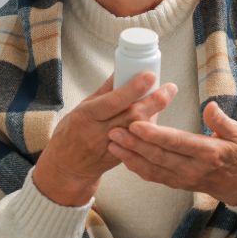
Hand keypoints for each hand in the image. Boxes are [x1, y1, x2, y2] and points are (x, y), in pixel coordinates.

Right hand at [35, 73, 175, 205]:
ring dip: (155, 113)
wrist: (67, 168)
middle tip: (170, 88)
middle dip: (154, 101)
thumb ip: (104, 92)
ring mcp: (111, 148)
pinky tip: (156, 116)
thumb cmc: (72, 133)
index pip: (113, 101)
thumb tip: (121, 69)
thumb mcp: (81, 108)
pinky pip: (139, 143)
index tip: (149, 76)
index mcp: (87, 116)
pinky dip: (150, 129)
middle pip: (131, 116)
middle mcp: (99, 132)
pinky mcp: (121, 159)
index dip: (132, 89)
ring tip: (166, 95)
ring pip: (139, 131)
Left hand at [106, 100, 236, 205]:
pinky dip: (136, 167)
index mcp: (208, 153)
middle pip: (159, 156)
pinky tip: (123, 156)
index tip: (137, 124)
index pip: (177, 143)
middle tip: (115, 130)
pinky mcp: (176, 184)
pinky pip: (153, 177)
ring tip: (112, 142)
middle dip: (135, 144)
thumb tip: (210, 106)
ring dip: (130, 156)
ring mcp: (183, 179)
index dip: (155, 135)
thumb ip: (221, 120)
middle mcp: (193, 168)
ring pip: (152, 168)